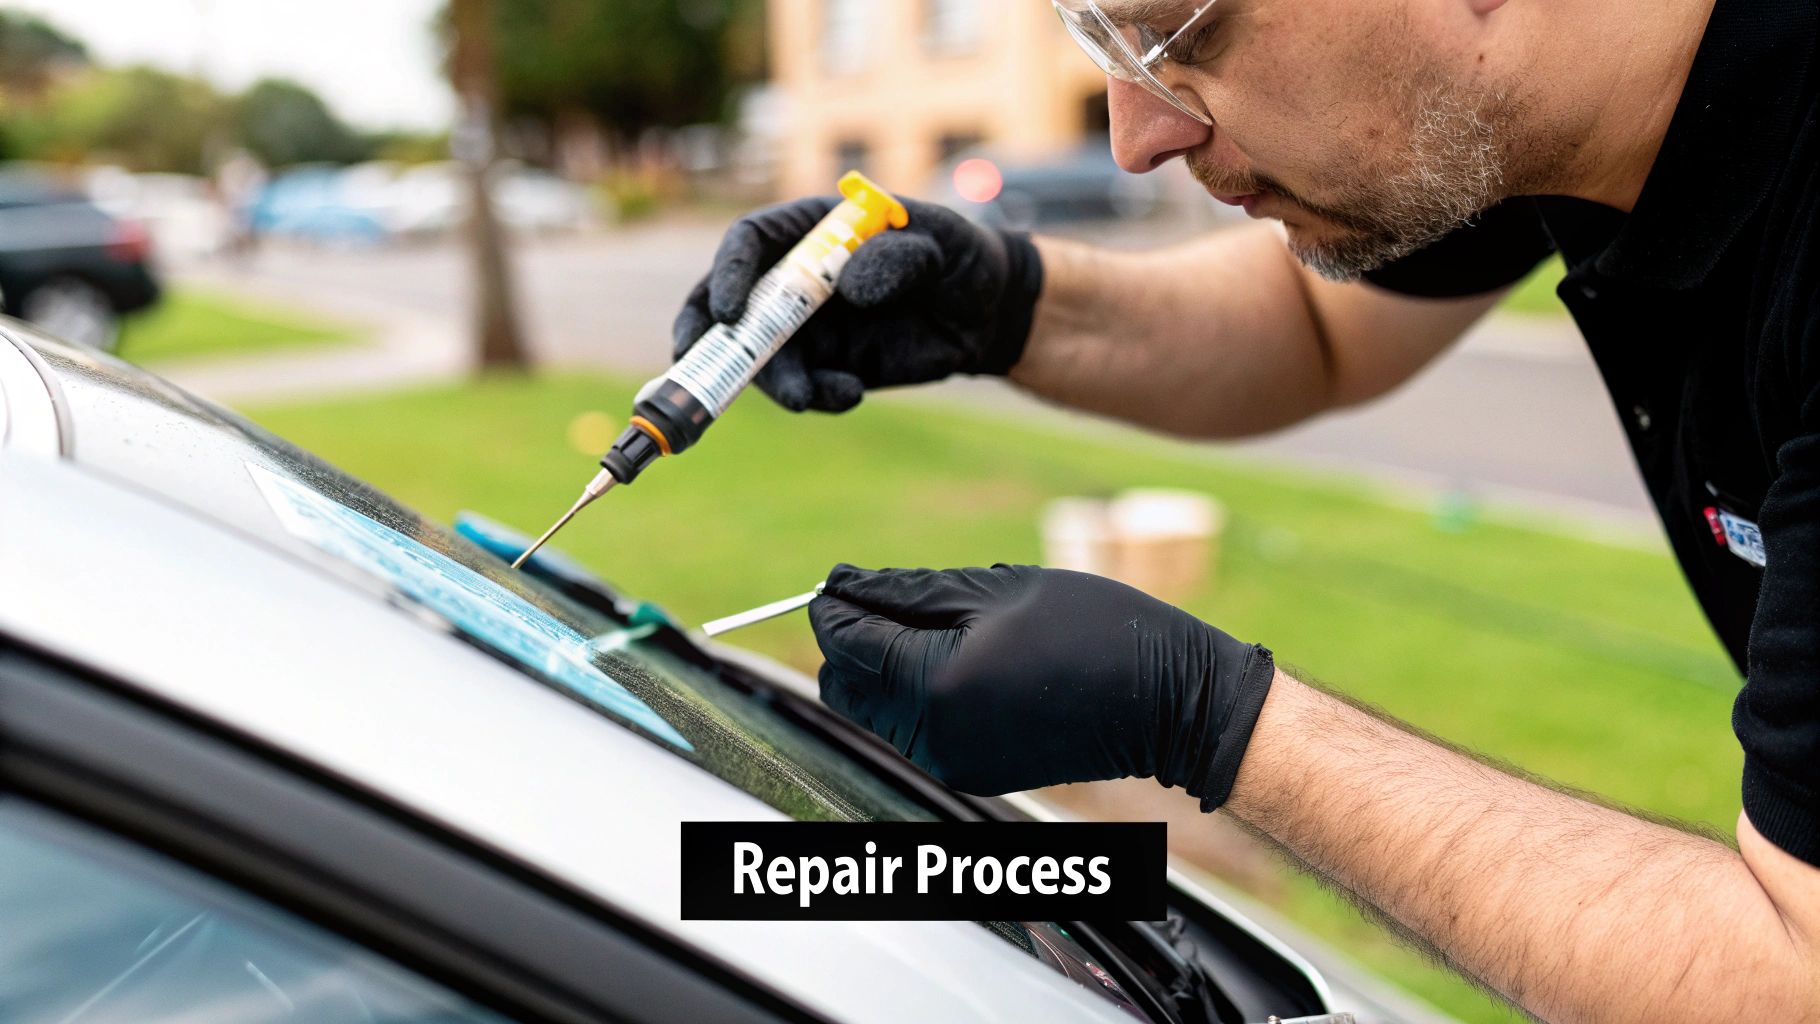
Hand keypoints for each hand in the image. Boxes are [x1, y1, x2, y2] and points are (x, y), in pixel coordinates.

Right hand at [672, 196, 1043, 412]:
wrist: (985, 312)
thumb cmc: (959, 258)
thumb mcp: (942, 245)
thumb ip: (899, 257)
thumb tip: (848, 288)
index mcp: (814, 228)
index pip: (751, 241)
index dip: (729, 272)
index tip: (727, 311)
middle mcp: (796, 275)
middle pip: (728, 300)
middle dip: (704, 335)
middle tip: (696, 365)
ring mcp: (807, 324)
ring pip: (759, 355)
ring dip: (771, 380)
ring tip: (808, 397)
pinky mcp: (827, 364)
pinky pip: (801, 385)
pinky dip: (814, 396)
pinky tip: (849, 393)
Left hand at [808, 564, 1275, 806]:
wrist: (1167, 700)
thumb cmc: (1093, 628)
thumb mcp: (995, 589)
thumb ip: (907, 591)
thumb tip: (841, 583)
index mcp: (936, 686)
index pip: (846, 645)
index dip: (832, 606)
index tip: (838, 577)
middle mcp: (934, 738)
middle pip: (846, 688)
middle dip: (850, 642)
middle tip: (886, 597)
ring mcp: (952, 763)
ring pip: (876, 712)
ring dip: (883, 668)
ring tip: (941, 624)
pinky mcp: (972, 772)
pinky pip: (914, 730)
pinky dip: (915, 693)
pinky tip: (960, 658)